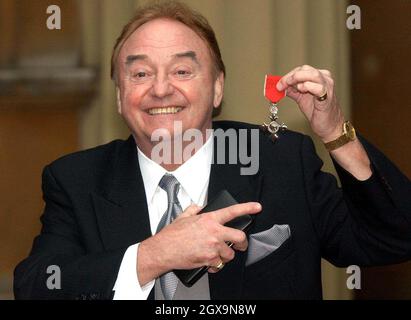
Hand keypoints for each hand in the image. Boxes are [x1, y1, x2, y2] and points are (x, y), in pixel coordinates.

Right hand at [137, 202, 261, 284]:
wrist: (163, 250)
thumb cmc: (172, 235)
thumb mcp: (183, 216)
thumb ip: (194, 209)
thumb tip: (198, 206)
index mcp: (209, 219)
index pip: (232, 211)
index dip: (247, 208)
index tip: (256, 207)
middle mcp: (214, 232)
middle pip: (240, 237)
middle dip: (242, 243)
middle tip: (240, 245)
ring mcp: (213, 247)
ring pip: (230, 254)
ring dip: (225, 256)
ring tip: (216, 254)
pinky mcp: (209, 259)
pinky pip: (220, 264)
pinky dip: (216, 265)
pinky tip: (209, 262)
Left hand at [277, 65, 344, 141]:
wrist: (329, 125)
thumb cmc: (318, 111)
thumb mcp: (301, 98)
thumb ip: (292, 91)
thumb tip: (280, 87)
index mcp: (318, 77)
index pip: (301, 69)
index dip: (288, 75)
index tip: (278, 83)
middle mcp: (324, 79)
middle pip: (305, 69)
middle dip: (290, 77)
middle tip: (281, 85)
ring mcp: (327, 87)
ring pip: (313, 74)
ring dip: (297, 79)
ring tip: (290, 87)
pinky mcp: (328, 97)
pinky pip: (319, 87)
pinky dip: (308, 87)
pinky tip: (302, 90)